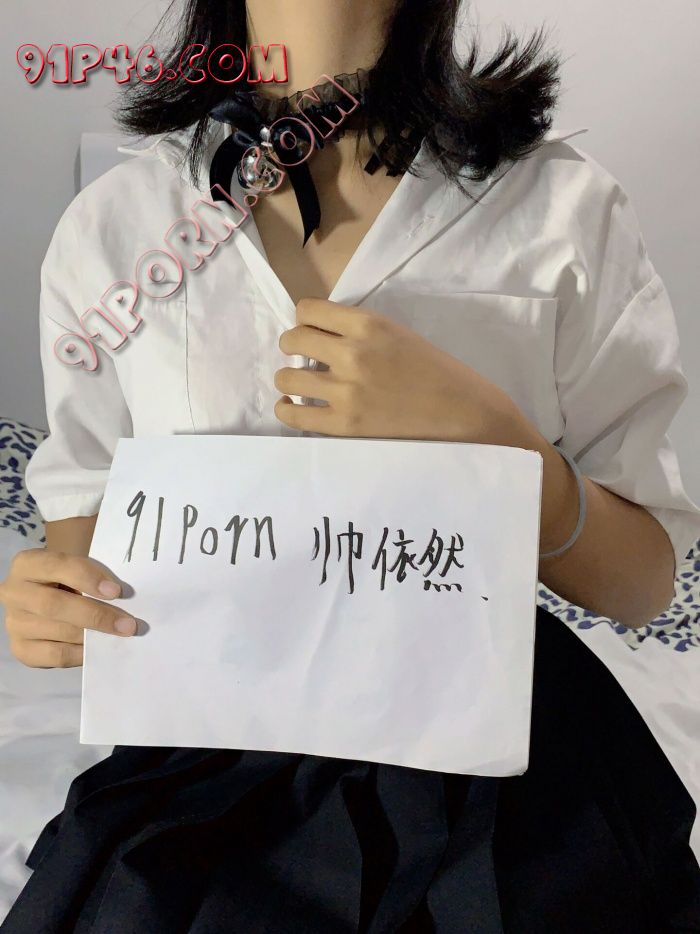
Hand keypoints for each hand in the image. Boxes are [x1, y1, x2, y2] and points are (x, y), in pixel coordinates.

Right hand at [0, 549, 136, 667]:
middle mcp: (13, 592)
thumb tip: (124, 597)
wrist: (51, 595)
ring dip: (93, 636)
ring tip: (119, 636)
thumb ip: (95, 575)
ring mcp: (14, 623)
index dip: (88, 578)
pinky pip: (54, 655)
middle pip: (54, 605)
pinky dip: (80, 654)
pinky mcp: (20, 648)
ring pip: (56, 632)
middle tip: (128, 625)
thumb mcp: (78, 566)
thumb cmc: (70, 577)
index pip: (57, 566)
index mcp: (27, 563)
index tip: (117, 592)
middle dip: (95, 615)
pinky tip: (97, 648)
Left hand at [274, 298, 524, 441]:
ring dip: (290, 378)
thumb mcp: (399, 334)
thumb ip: (360, 332)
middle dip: (294, 345)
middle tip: (305, 356)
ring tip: (302, 384)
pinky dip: (289, 408)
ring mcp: (345, 391)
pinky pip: (293, 413)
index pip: (308, 309)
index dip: (306, 319)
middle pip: (292, 339)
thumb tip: (319, 335)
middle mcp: (352, 353)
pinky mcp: (343, 424)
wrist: (463, 414)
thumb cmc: (437, 372)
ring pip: (286, 377)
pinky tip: (296, 406)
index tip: (313, 330)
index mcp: (369, 324)